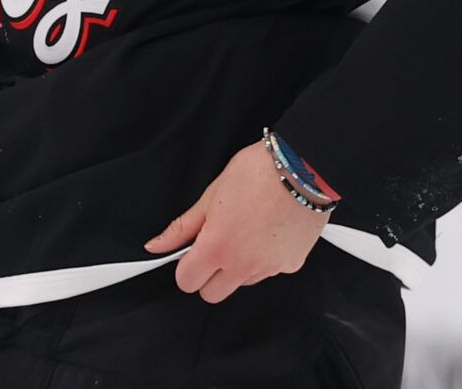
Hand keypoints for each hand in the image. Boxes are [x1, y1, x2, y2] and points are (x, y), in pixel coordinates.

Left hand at [144, 140, 330, 302]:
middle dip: (209, 274)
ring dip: (238, 267)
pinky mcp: (291, 265)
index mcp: (216, 248)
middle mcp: (242, 265)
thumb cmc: (258, 173)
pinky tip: (268, 232)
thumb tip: (157, 245)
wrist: (304, 168)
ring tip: (247, 231)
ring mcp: (268, 269)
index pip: (186, 282)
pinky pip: (269, 271)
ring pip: (242, 283)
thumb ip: (183, 227)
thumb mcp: (211, 195)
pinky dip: (265, 258)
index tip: (192, 252)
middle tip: (217, 244)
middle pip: (212, 294)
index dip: (186, 266)